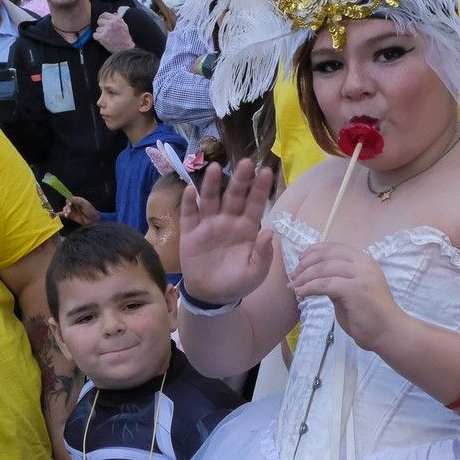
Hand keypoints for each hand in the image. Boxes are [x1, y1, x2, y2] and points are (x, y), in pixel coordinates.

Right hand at [61, 196, 100, 225]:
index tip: (70, 204)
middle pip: (66, 204)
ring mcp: (72, 211)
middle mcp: (73, 205)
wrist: (93, 219)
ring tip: (68, 214)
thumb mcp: (85, 204)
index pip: (69, 199)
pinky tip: (57, 215)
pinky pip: (65, 214)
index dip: (68, 201)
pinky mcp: (71, 216)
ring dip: (65, 211)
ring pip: (65, 209)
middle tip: (69, 211)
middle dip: (67, 207)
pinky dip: (60, 214)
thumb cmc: (90, 210)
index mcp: (77, 200)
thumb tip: (70, 198)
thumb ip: (77, 200)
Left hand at [94, 11, 134, 52]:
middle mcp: (111, 24)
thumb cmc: (125, 38)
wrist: (126, 48)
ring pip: (97, 29)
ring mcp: (106, 30)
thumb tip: (114, 14)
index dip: (102, 17)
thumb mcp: (124, 25)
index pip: (105, 14)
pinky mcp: (103, 37)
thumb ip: (118, 19)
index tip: (101, 20)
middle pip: (99, 21)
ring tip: (107, 37)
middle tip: (105, 31)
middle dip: (101, 26)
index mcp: (116, 20)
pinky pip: (95, 35)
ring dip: (100, 33)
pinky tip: (103, 40)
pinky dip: (97, 38)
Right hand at [179, 159, 273, 304]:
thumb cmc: (237, 282)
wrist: (212, 296)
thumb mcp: (255, 273)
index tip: (267, 172)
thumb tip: (270, 232)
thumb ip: (263, 254)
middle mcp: (228, 221)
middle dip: (240, 180)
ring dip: (212, 184)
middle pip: (234, 196)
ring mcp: (208, 225)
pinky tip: (190, 189)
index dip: (260, 189)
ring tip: (215, 167)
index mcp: (247, 229)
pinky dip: (189, 202)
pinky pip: (189, 215)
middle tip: (246, 162)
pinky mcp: (190, 233)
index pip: (255, 204)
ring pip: (211, 200)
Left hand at [288, 242, 402, 352]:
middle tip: (294, 276)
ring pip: (324, 269)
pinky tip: (302, 294)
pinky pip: (325, 285)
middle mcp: (363, 263)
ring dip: (305, 277)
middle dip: (306, 264)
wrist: (389, 333)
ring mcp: (360, 275)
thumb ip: (337, 281)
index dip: (314, 251)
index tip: (300, 260)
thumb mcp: (351, 292)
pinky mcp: (355, 289)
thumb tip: (315, 277)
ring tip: (295, 287)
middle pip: (327, 255)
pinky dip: (309, 288)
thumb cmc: (370, 316)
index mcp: (363, 261)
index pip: (334, 247)